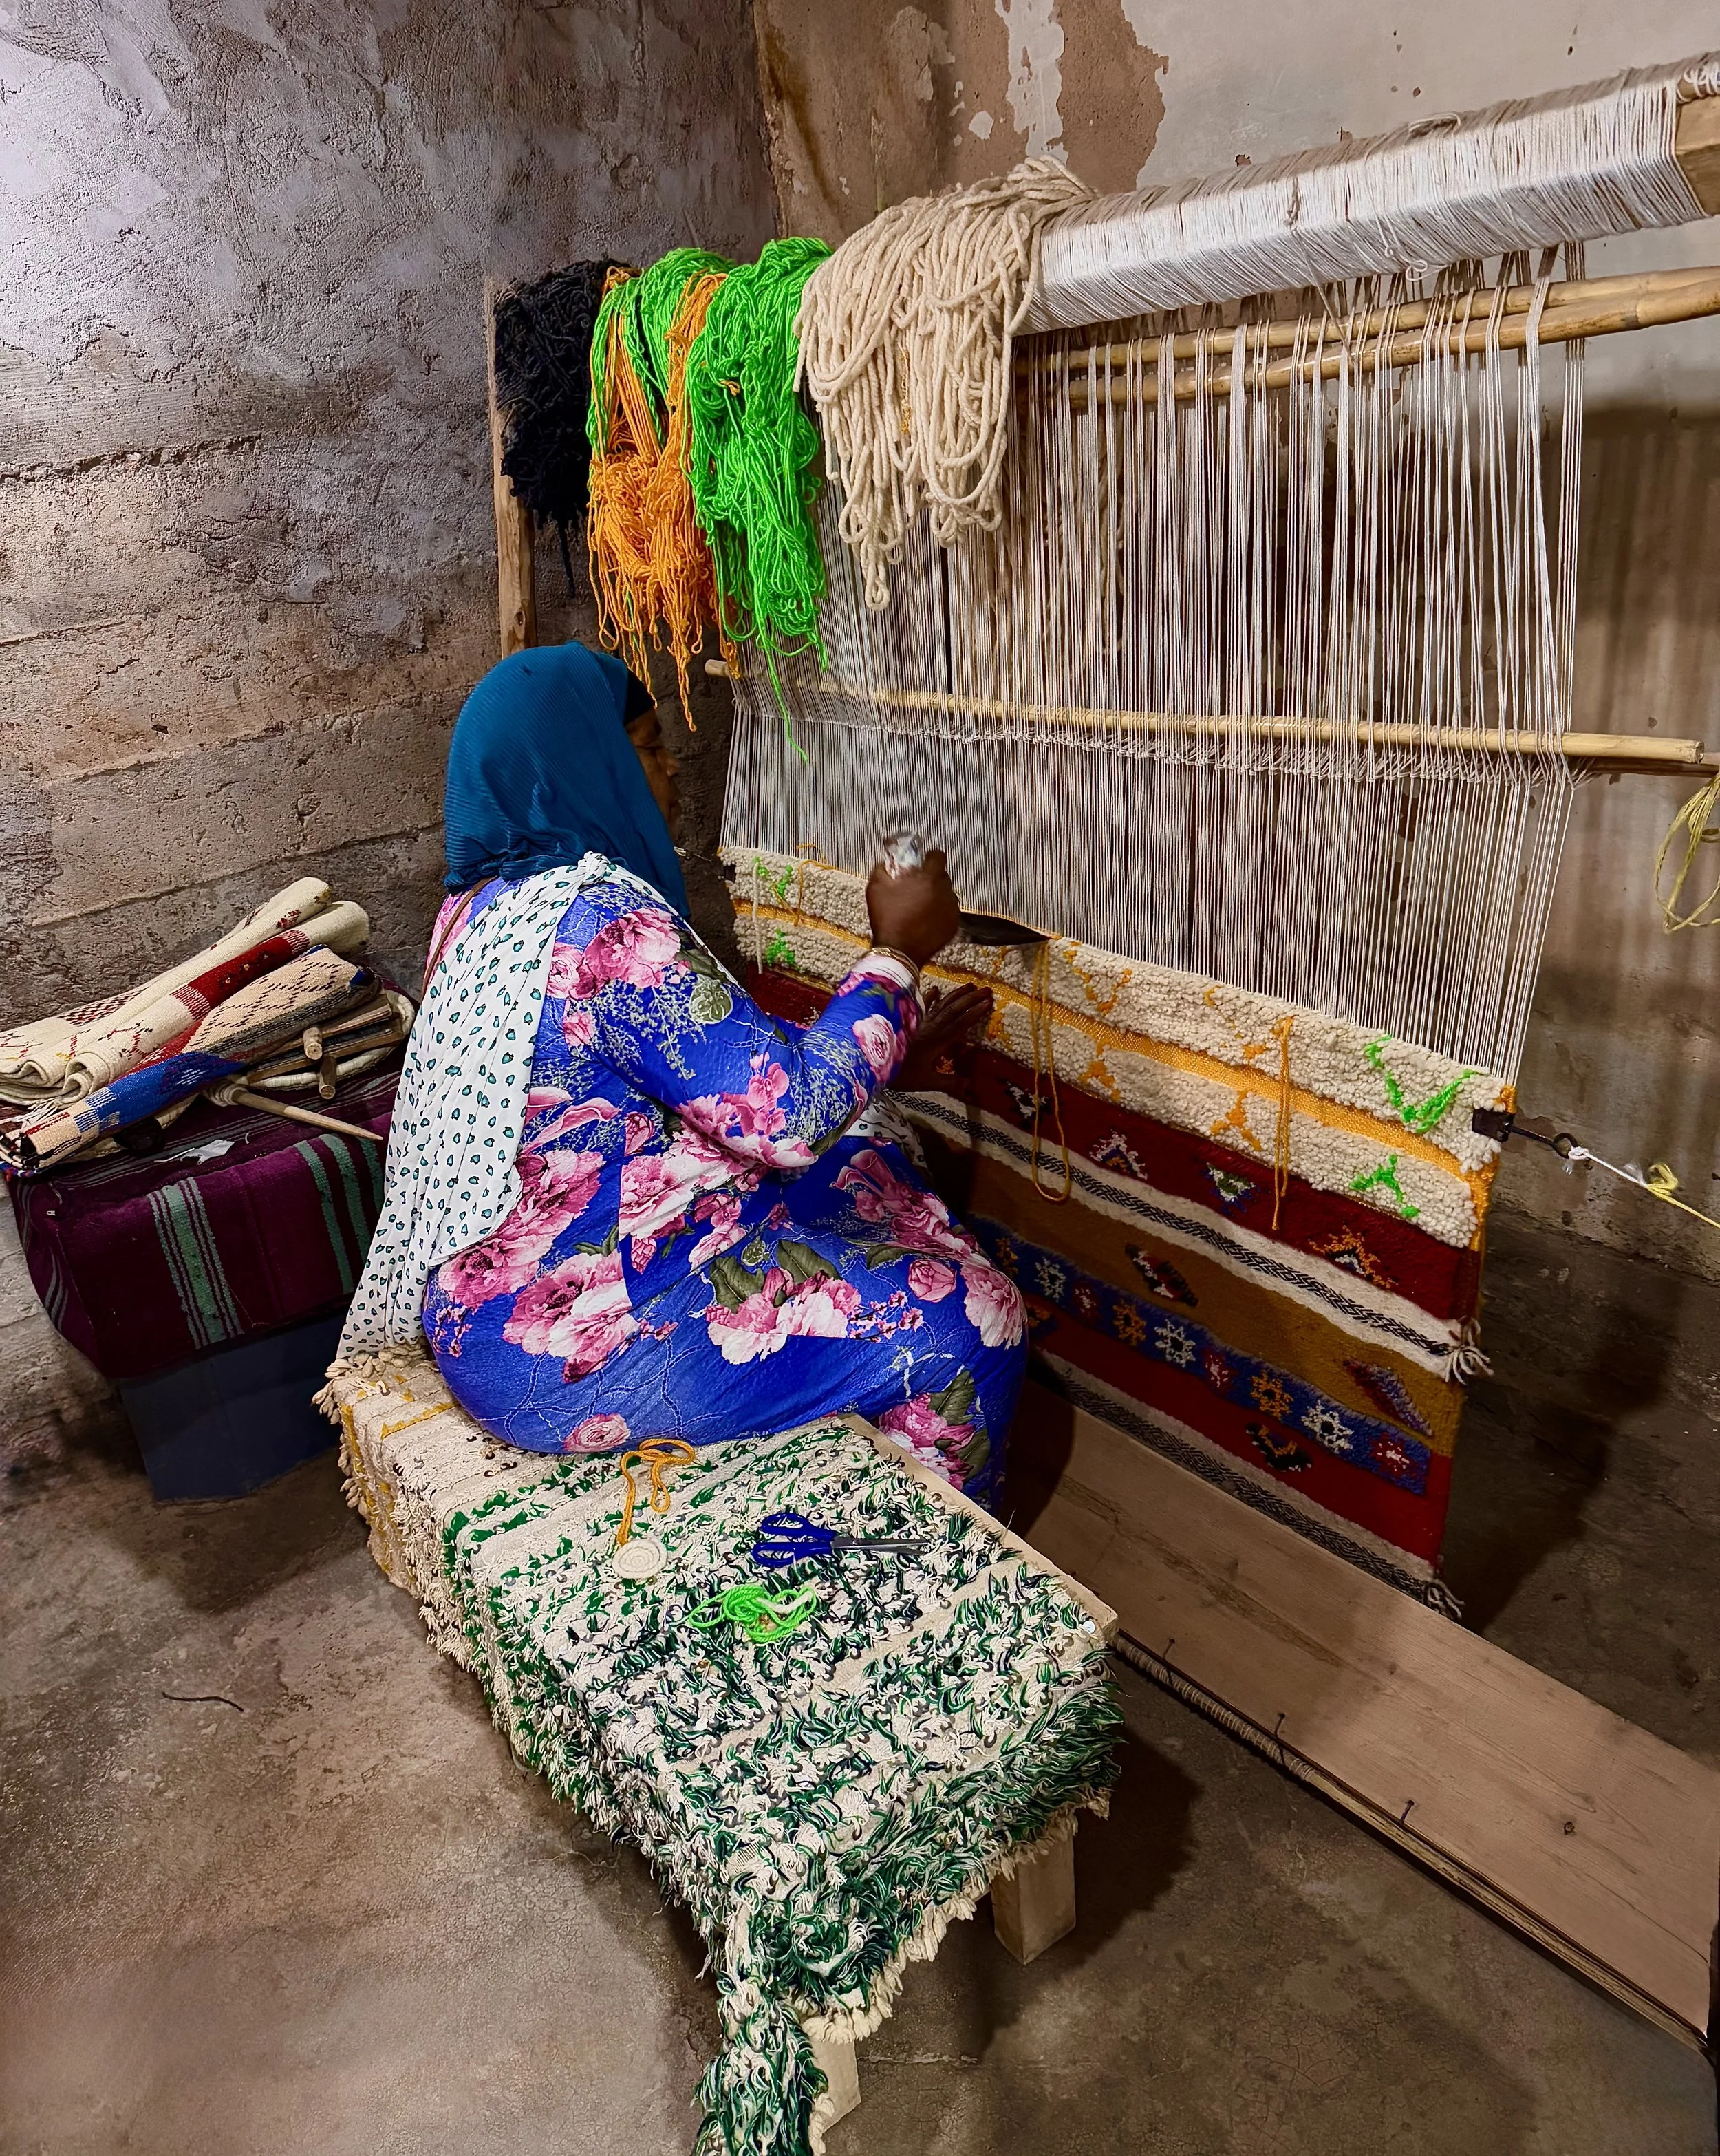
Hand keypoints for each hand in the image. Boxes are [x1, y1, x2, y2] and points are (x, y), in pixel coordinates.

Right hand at [865, 848, 960, 964]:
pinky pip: (948, 912)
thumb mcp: (876, 887)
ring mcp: (951, 910)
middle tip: (915, 887)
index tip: (922, 862)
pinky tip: (924, 920)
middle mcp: (945, 892)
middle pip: (942, 876)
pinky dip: (939, 913)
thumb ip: (884, 868)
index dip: (929, 857)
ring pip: (946, 895)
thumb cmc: (887, 919)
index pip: (938, 856)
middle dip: (930, 879)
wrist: (897, 951)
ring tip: (918, 906)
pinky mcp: (953, 926)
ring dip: (935, 896)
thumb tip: (888, 862)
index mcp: (929, 878)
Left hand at [894, 983, 992, 1091]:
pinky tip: (935, 988)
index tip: (988, 1003)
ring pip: (941, 1004)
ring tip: (970, 985)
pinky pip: (921, 1006)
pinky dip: (929, 997)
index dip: (975, 1013)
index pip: (960, 1024)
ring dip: (956, 994)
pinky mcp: (909, 1022)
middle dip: (971, 999)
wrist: (873, 1063)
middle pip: (954, 1010)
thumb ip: (948, 1082)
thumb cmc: (900, 1075)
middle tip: (987, 990)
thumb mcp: (926, 1082)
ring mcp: (919, 1023)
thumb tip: (969, 1085)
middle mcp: (930, 1028)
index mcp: (937, 1041)